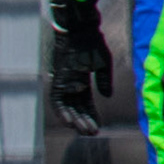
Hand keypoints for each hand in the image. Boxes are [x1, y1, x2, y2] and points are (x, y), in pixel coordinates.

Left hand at [49, 0, 113, 136]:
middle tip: (90, 134)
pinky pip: (56, 99)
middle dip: (83, 121)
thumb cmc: (92, 43)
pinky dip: (61, 111)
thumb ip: (104, 80)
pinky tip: (68, 122)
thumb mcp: (102, 64)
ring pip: (66, 106)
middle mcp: (70, 83)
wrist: (80, 30)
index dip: (91, 115)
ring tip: (82, 131)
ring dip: (73, 119)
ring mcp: (62, 81)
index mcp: (81, 80)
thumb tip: (106, 97)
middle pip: (75, 107)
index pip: (85, 102)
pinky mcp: (56, 79)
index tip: (97, 127)